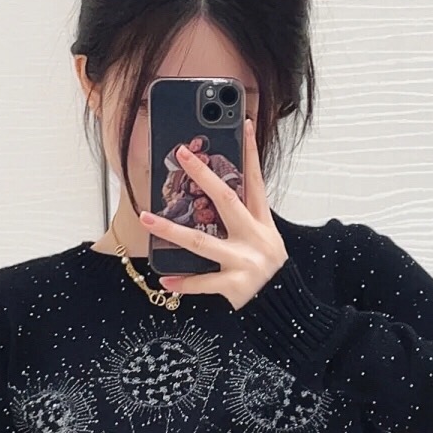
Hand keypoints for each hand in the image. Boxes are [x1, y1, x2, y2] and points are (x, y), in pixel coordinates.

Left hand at [139, 115, 285, 309]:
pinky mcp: (236, 286)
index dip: (251, 152)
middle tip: (183, 154)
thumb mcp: (265, 241)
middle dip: (203, 174)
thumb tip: (215, 198)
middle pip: (225, 199)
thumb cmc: (271, 273)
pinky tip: (165, 279)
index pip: (256, 180)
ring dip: (170, 229)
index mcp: (262, 223)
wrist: (285, 309)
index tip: (245, 124)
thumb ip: (244, 222)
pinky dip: (183, 283)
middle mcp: (254, 237)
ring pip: (200, 242)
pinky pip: (203, 283)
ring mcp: (245, 261)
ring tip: (146, 219)